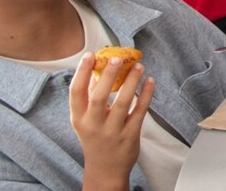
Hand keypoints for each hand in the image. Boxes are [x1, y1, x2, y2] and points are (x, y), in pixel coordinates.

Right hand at [69, 55, 152, 185]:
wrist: (105, 169)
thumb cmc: (95, 138)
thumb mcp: (86, 120)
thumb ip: (90, 97)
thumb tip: (98, 68)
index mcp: (79, 119)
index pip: (76, 92)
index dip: (82, 72)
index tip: (90, 55)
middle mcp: (93, 125)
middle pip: (98, 97)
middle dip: (108, 76)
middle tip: (117, 59)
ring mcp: (112, 132)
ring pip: (121, 103)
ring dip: (131, 82)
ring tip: (138, 66)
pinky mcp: (129, 136)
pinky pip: (139, 111)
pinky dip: (145, 94)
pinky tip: (149, 81)